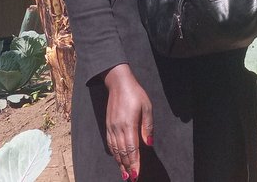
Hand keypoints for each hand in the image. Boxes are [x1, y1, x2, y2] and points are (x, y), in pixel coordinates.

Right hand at [103, 64, 151, 180]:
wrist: (118, 83)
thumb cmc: (135, 94)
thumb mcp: (147, 107)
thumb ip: (148, 126)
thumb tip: (149, 143)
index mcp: (129, 125)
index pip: (132, 149)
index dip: (135, 163)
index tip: (136, 174)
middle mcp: (118, 128)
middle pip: (123, 152)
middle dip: (128, 166)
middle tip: (132, 178)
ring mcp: (111, 127)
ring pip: (115, 150)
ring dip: (120, 163)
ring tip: (125, 173)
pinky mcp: (108, 126)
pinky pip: (110, 143)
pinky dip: (114, 154)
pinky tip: (118, 159)